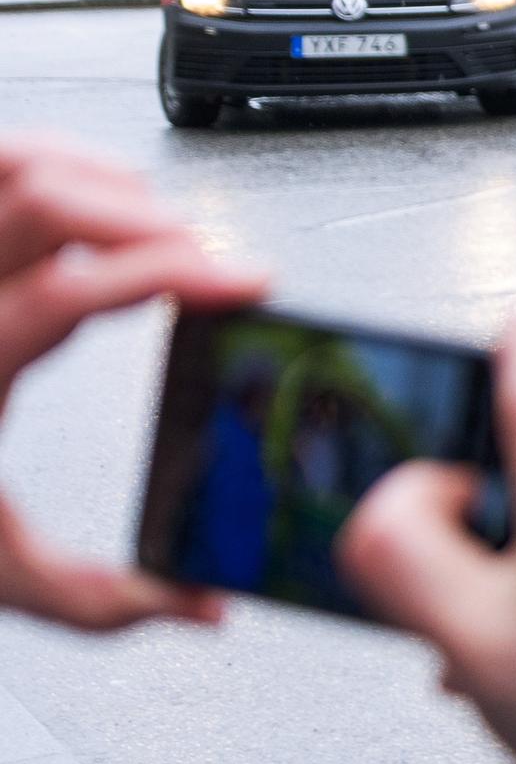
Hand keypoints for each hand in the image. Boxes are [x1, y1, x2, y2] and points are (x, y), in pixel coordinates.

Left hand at [0, 136, 263, 630]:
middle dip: (153, 219)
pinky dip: (56, 167)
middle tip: (214, 260)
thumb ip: (96, 599)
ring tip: (161, 227)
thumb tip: (197, 603)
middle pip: (49, 200)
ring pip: (17, 160)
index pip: (74, 290)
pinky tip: (94, 206)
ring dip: (103, 182)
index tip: (244, 282)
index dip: (173, 273)